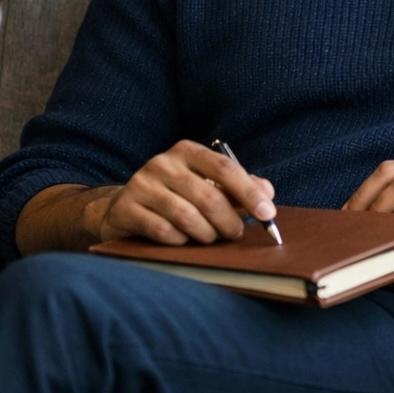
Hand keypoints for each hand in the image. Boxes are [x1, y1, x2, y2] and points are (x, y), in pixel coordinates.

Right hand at [85, 139, 276, 245]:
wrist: (125, 206)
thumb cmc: (176, 194)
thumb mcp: (207, 184)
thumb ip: (239, 186)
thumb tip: (267, 193)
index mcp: (187, 151)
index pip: (225, 168)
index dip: (249, 192)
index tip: (268, 214)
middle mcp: (163, 163)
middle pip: (208, 196)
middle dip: (229, 220)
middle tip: (236, 233)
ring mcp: (142, 185)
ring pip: (186, 216)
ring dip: (206, 234)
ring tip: (212, 238)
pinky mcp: (126, 208)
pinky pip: (163, 231)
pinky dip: (181, 240)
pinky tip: (184, 240)